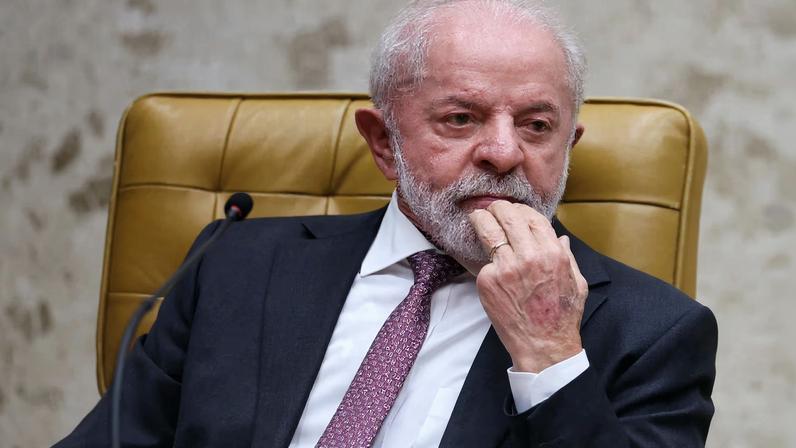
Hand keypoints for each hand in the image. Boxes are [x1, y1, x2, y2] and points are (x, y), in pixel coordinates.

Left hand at [469, 200, 587, 372]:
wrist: (543, 346)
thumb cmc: (562, 317)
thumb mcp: (577, 283)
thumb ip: (567, 256)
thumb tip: (560, 237)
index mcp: (552, 253)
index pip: (532, 216)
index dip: (520, 210)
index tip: (513, 211)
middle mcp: (529, 256)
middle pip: (507, 215)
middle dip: (497, 208)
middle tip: (491, 209)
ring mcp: (505, 267)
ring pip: (488, 231)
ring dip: (481, 220)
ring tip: (477, 217)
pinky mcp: (487, 280)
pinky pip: (484, 262)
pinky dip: (486, 261)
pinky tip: (488, 265)